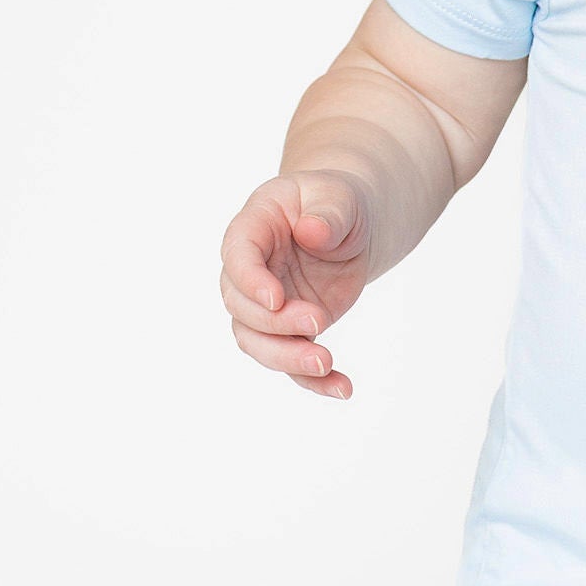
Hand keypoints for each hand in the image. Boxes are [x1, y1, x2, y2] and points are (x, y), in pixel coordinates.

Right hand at [220, 170, 373, 398]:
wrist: (348, 227)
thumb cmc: (336, 203)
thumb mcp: (339, 197)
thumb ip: (327, 213)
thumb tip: (312, 232)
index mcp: (254, 227)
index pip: (237, 256)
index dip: (250, 281)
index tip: (276, 299)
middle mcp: (251, 270)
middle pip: (241, 307)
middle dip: (275, 322)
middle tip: (318, 321)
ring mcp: (266, 304)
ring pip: (257, 342)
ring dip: (286, 357)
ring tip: (325, 363)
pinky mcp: (290, 329)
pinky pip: (291, 361)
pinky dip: (313, 380)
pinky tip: (342, 388)